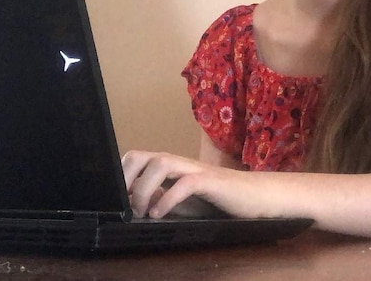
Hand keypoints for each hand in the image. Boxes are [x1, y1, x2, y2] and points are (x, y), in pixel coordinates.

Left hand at [121, 150, 266, 218]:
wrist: (254, 197)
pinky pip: (185, 184)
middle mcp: (178, 163)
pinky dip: (168, 199)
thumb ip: (159, 198)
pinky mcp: (211, 181)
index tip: (115, 200)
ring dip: (144, 189)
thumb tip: (133, 202)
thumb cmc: (217, 199)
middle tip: (126, 206)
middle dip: (126, 179)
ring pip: (160, 163)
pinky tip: (160, 214)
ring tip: (143, 212)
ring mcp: (194, 169)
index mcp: (169, 166)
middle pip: (142, 156)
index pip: (135, 159)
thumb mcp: (181, 202)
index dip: (120, 176)